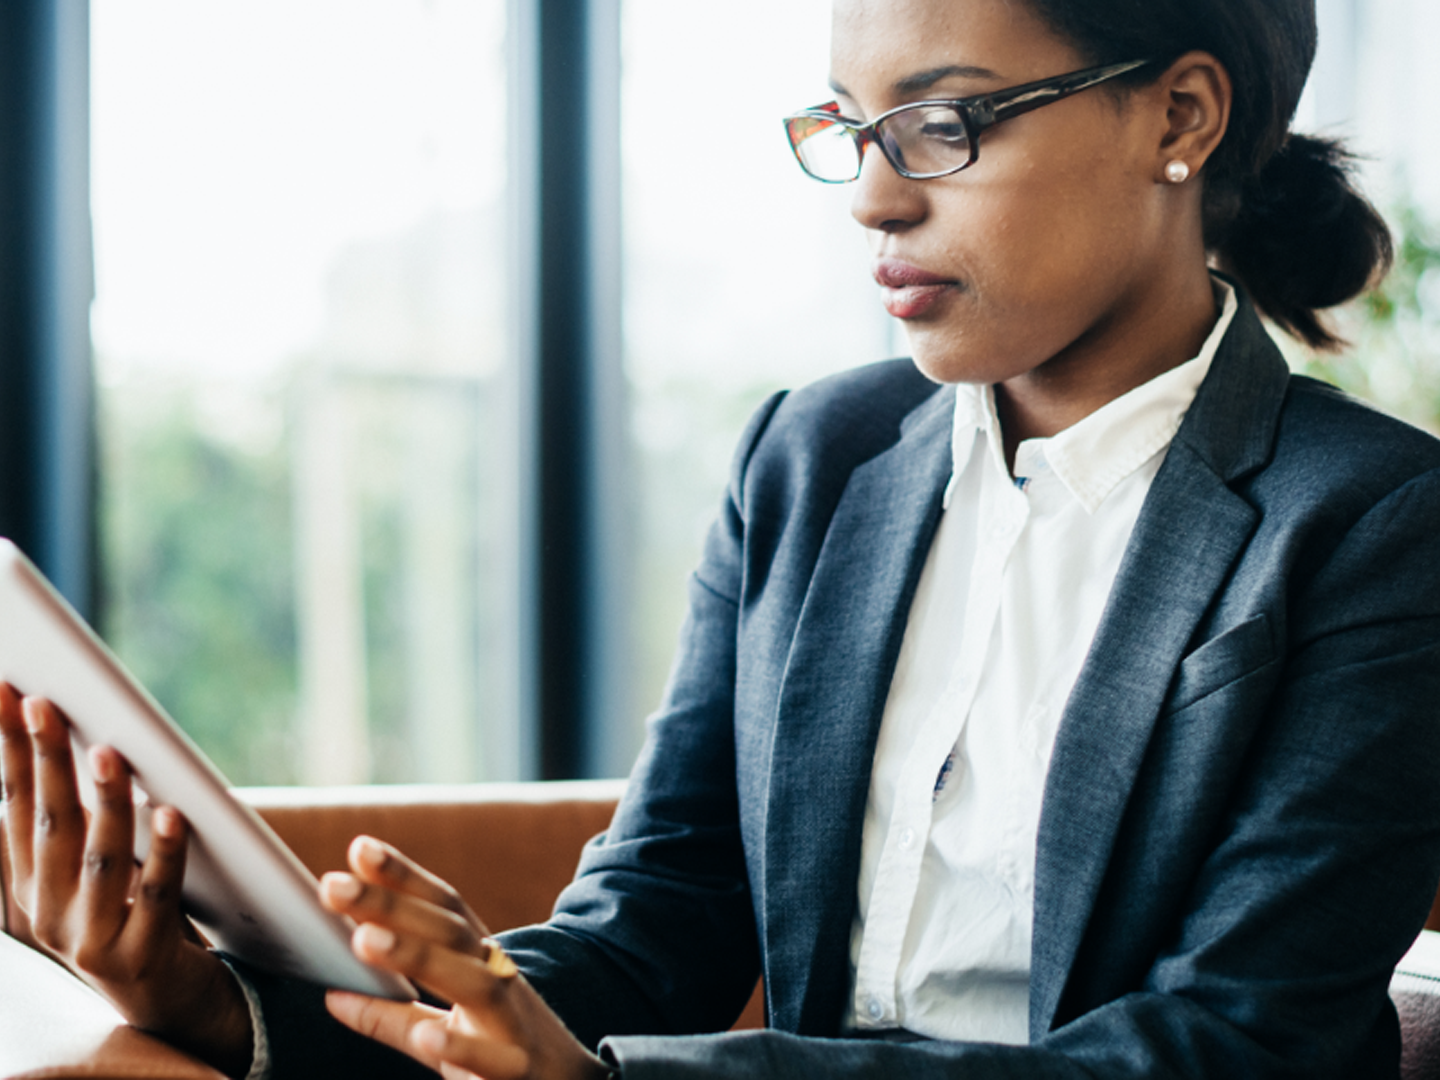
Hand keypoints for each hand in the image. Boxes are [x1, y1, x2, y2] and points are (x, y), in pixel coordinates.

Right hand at [0, 684, 253, 1077]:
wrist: (159, 996)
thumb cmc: (124, 908)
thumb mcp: (81, 865)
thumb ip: (67, 813)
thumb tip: (60, 729)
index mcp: (26, 879)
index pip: (13, 801)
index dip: (8, 745)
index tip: (7, 689)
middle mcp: (45, 908)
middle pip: (48, 821)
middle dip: (44, 758)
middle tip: (47, 703)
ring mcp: (90, 934)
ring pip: (98, 856)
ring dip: (102, 799)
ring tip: (109, 750)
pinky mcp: (140, 953)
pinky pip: (157, 892)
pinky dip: (164, 850)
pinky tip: (172, 812)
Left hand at [320, 835, 609, 1079]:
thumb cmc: (502, 1049)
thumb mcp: (446, 1027)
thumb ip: (393, 1014)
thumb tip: (333, 996)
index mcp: (479, 961)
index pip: (441, 908)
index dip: (403, 877)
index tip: (360, 847)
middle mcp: (496, 980)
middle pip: (447, 933)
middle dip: (392, 905)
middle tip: (334, 884)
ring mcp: (510, 1024)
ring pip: (471, 983)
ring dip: (418, 958)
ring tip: (365, 940)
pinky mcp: (516, 1072)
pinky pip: (490, 1060)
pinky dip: (461, 1047)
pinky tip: (428, 1037)